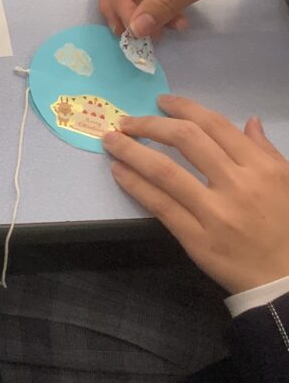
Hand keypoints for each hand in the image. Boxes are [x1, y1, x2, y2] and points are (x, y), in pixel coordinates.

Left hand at [104, 95, 288, 293]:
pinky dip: (135, 185)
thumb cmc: (287, 227)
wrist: (286, 280)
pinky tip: (119, 172)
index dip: (183, 108)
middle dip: (150, 125)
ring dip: (131, 151)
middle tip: (127, 121)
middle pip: (186, 140)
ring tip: (111, 141)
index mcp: (261, 168)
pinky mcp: (196, 239)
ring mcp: (215, 213)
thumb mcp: (287, 183)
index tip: (162, 102)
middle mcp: (237, 185)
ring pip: (164, 171)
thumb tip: (250, 121)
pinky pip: (160, 206)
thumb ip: (266, 150)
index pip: (214, 126)